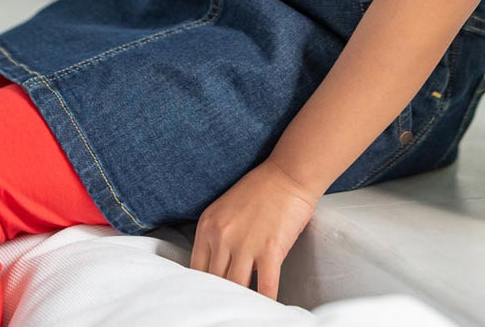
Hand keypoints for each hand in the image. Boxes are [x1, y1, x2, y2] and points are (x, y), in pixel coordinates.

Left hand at [188, 158, 319, 300]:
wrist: (289, 173)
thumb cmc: (262, 189)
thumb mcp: (227, 209)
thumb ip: (219, 238)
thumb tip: (224, 272)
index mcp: (208, 225)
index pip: (195, 270)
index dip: (202, 288)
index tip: (209, 297)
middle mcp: (222, 236)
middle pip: (214, 282)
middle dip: (221, 296)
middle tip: (224, 308)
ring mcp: (245, 244)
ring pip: (236, 288)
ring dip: (242, 302)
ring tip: (244, 311)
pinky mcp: (269, 250)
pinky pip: (264, 287)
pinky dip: (266, 302)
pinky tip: (268, 309)